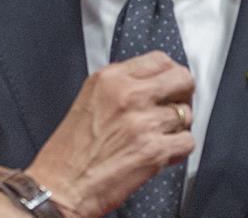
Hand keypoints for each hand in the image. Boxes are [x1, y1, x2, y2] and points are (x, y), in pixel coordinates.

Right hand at [25, 51, 194, 217]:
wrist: (60, 188)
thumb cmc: (69, 152)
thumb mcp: (89, 100)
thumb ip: (120, 87)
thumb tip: (152, 84)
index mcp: (109, 78)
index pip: (159, 60)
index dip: (169, 75)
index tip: (168, 86)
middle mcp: (128, 95)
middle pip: (182, 79)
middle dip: (182, 95)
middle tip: (173, 108)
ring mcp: (143, 122)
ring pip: (186, 114)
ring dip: (176, 128)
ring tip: (157, 137)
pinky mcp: (154, 150)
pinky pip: (187, 142)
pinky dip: (177, 150)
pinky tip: (160, 154)